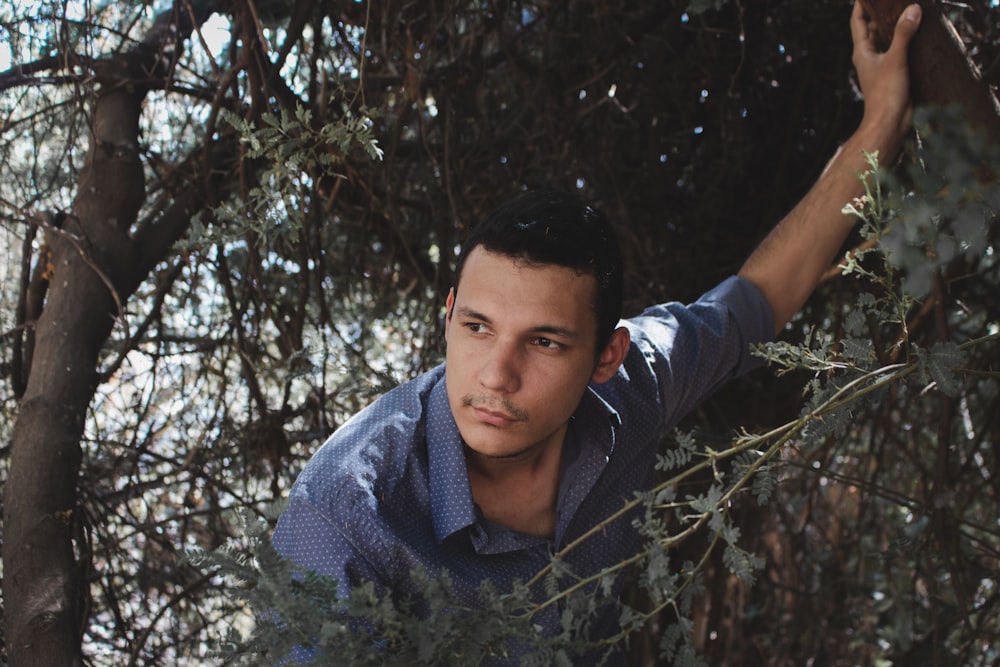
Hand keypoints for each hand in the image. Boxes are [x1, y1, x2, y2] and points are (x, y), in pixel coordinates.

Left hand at [851, 2, 921, 144]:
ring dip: (893, 26)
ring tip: (906, 9)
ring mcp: (880, 65)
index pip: (858, 21)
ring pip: (885, 39)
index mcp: (862, 52)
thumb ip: (903, 33)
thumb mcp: (895, 59)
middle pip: (871, 28)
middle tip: (893, 0)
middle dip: (880, 12)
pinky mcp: (892, 73)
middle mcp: (869, 57)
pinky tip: (916, 33)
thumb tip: (913, 9)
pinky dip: (904, 40)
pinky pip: (897, 51)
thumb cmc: (886, 94)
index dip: (861, 5)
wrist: (889, 123)